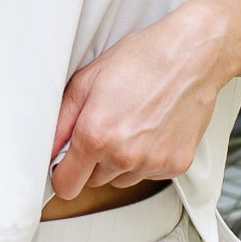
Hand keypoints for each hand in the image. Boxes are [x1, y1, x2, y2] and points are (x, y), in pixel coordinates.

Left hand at [48, 4, 228, 203]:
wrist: (192, 56)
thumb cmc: (143, 60)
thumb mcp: (87, 80)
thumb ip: (60, 121)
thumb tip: (48, 148)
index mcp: (95, 136)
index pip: (65, 186)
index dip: (63, 172)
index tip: (68, 161)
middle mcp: (124, 156)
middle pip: (93, 182)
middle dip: (93, 161)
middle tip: (107, 126)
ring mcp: (152, 163)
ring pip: (122, 179)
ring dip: (121, 161)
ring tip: (132, 124)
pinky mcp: (176, 165)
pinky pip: (149, 174)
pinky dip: (147, 158)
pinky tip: (153, 129)